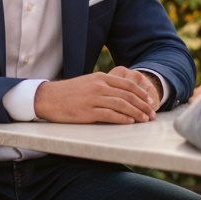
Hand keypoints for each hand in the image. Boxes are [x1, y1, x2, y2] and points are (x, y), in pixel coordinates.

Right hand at [34, 66, 159, 123]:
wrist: (48, 98)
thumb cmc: (69, 92)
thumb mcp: (88, 82)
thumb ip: (104, 85)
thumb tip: (122, 92)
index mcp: (100, 77)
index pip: (127, 84)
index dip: (142, 93)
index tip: (150, 101)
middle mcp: (99, 86)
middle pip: (128, 95)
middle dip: (143, 105)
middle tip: (152, 113)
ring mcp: (93, 99)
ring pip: (122, 105)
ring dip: (137, 113)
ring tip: (145, 119)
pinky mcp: (87, 112)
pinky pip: (109, 115)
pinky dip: (122, 118)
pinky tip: (130, 122)